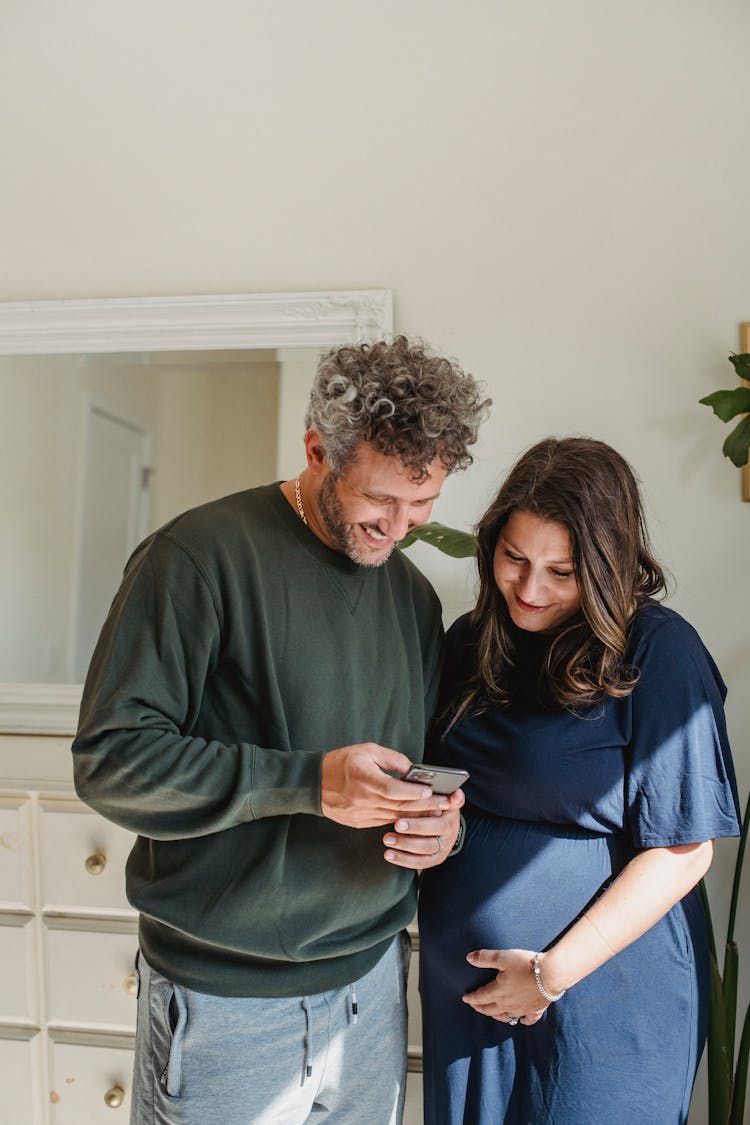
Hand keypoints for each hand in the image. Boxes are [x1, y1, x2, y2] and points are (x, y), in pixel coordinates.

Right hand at [321, 744, 451, 827]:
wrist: (313, 783)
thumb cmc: (341, 762)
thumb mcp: (367, 750)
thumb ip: (392, 759)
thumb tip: (414, 770)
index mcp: (363, 778)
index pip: (393, 789)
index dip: (413, 792)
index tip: (431, 790)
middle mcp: (362, 799)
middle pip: (399, 806)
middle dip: (425, 806)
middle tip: (446, 803)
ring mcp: (361, 814)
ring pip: (395, 817)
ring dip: (417, 815)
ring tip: (437, 810)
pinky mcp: (360, 822)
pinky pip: (385, 821)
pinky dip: (401, 819)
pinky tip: (416, 816)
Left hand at [382, 792, 464, 868]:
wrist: (442, 826)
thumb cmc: (437, 808)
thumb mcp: (443, 798)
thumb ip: (446, 794)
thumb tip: (457, 794)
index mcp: (451, 814)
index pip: (447, 810)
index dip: (436, 806)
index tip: (422, 805)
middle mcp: (449, 831)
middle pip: (437, 828)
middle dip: (416, 827)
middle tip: (397, 824)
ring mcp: (442, 847)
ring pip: (426, 848)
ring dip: (406, 844)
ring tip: (388, 839)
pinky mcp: (434, 859)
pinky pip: (419, 862)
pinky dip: (403, 859)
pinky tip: (390, 854)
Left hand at [463, 948, 548, 1025]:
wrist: (551, 975)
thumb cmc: (526, 964)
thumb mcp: (503, 957)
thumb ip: (485, 958)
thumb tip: (469, 958)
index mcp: (499, 991)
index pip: (481, 997)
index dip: (472, 998)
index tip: (465, 999)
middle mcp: (508, 1004)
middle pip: (490, 1009)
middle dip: (480, 1008)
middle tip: (474, 1006)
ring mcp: (522, 1009)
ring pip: (506, 1017)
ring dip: (496, 1016)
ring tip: (492, 1014)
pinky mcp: (535, 1011)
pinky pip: (526, 1020)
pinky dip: (521, 1020)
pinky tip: (520, 1019)